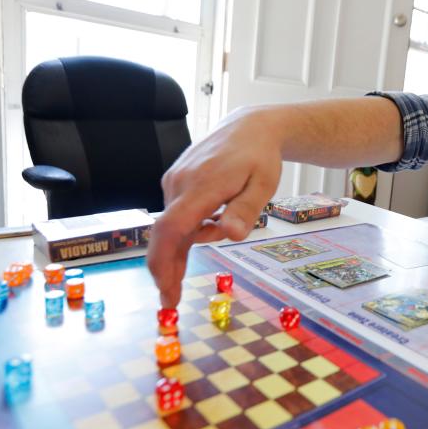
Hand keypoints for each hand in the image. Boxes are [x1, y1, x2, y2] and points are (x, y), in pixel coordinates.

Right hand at [147, 108, 281, 307]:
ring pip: (174, 226)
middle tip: (171, 301)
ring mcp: (175, 181)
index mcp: (202, 185)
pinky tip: (208, 228)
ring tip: (205, 251)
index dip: (164, 260)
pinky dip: (187, 232)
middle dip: (165, 269)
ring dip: (185, 248)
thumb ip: (245, 211)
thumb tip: (229, 235)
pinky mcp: (176, 182)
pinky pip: (177, 215)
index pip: (172, 227)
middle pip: (166, 233)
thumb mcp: (263, 185)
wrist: (248, 127)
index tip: (165, 288)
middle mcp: (180, 183)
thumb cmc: (260, 157)